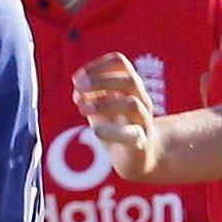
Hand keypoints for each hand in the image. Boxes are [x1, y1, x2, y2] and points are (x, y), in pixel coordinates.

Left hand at [73, 51, 158, 180]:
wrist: (140, 158)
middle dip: (101, 80)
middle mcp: (141, 100)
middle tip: (78, 87)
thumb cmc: (117, 128)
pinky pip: (132, 135)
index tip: (76, 78)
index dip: (98, 65)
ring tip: (83, 109)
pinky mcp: (142, 144)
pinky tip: (96, 130)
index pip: (120, 63)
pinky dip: (112, 131)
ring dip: (104, 103)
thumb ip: (88, 97)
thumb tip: (78, 92)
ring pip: (133, 104)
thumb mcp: (100, 109)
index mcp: (131, 87)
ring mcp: (144, 121)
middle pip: (130, 80)